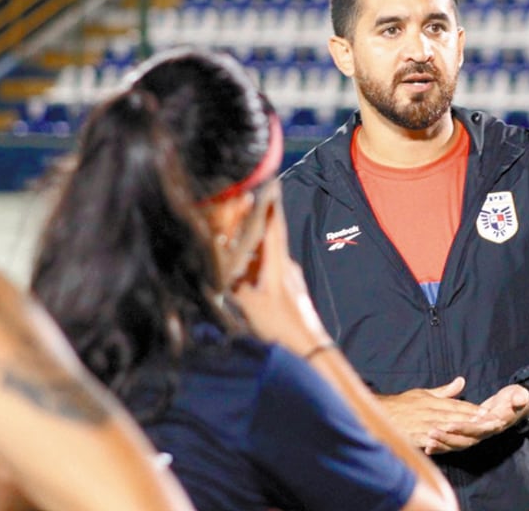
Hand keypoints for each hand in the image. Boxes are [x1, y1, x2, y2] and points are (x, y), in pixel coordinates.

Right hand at [231, 195, 330, 355]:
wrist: (309, 347)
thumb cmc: (283, 325)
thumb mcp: (251, 305)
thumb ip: (235, 285)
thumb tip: (220, 270)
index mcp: (278, 263)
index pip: (274, 225)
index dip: (271, 203)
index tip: (269, 182)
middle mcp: (286, 265)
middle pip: (270, 235)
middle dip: (257, 219)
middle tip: (242, 205)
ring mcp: (289, 277)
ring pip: (268, 253)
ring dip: (255, 243)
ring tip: (238, 235)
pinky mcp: (288, 289)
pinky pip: (269, 267)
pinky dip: (257, 261)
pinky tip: (246, 269)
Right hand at [376, 377, 491, 453]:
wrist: (380, 414)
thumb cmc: (403, 405)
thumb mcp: (423, 393)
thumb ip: (444, 391)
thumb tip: (462, 381)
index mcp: (432, 402)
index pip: (456, 405)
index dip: (471, 409)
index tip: (486, 411)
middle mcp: (429, 412)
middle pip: (454, 416)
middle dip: (472, 419)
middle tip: (489, 422)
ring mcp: (422, 425)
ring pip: (445, 427)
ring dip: (461, 429)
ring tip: (477, 432)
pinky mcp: (415, 437)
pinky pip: (430, 439)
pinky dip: (440, 440)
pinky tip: (450, 442)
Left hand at [423, 383, 528, 454]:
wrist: (516, 405)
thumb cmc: (516, 399)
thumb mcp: (520, 396)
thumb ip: (519, 398)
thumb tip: (519, 399)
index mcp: (495, 424)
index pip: (478, 429)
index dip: (463, 428)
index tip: (448, 425)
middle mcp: (485, 433)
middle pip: (465, 440)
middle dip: (448, 438)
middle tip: (431, 433)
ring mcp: (477, 435)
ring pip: (458, 444)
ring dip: (443, 443)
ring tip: (427, 440)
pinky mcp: (470, 434)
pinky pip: (455, 444)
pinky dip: (442, 447)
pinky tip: (428, 447)